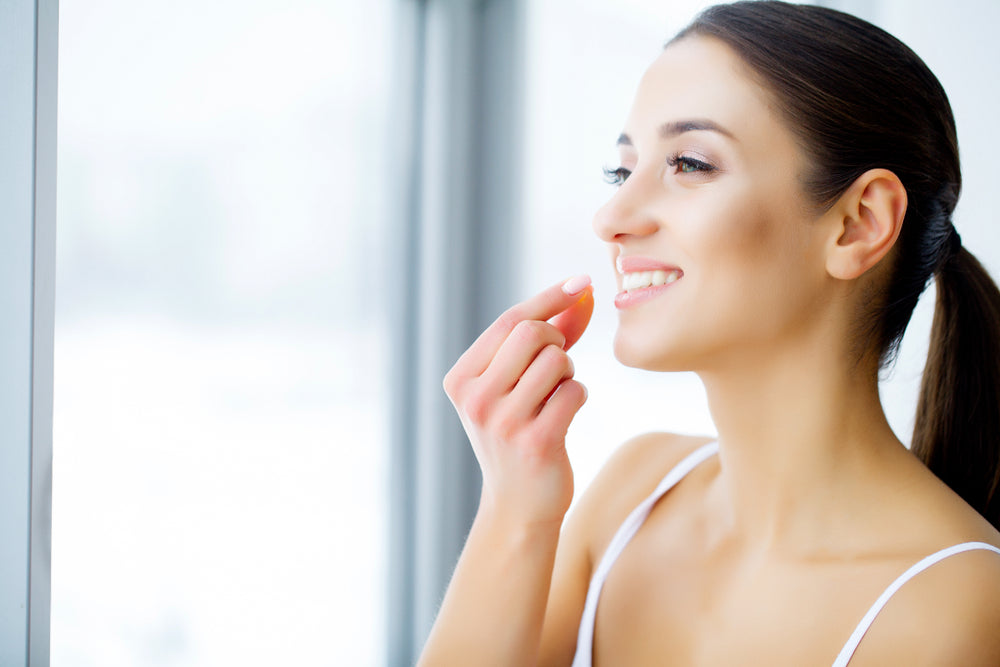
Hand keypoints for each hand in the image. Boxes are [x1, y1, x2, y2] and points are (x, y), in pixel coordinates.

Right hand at [443, 275, 594, 526]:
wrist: (518, 505)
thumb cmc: (519, 433)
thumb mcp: (516, 384)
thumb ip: (544, 337)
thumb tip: (581, 292)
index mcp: (461, 379)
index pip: (510, 321)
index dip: (550, 298)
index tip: (582, 281)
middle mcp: (475, 398)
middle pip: (533, 333)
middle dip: (557, 342)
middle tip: (555, 368)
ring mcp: (503, 422)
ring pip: (558, 360)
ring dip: (568, 373)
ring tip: (555, 396)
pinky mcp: (535, 442)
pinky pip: (575, 391)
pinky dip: (578, 397)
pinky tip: (563, 417)